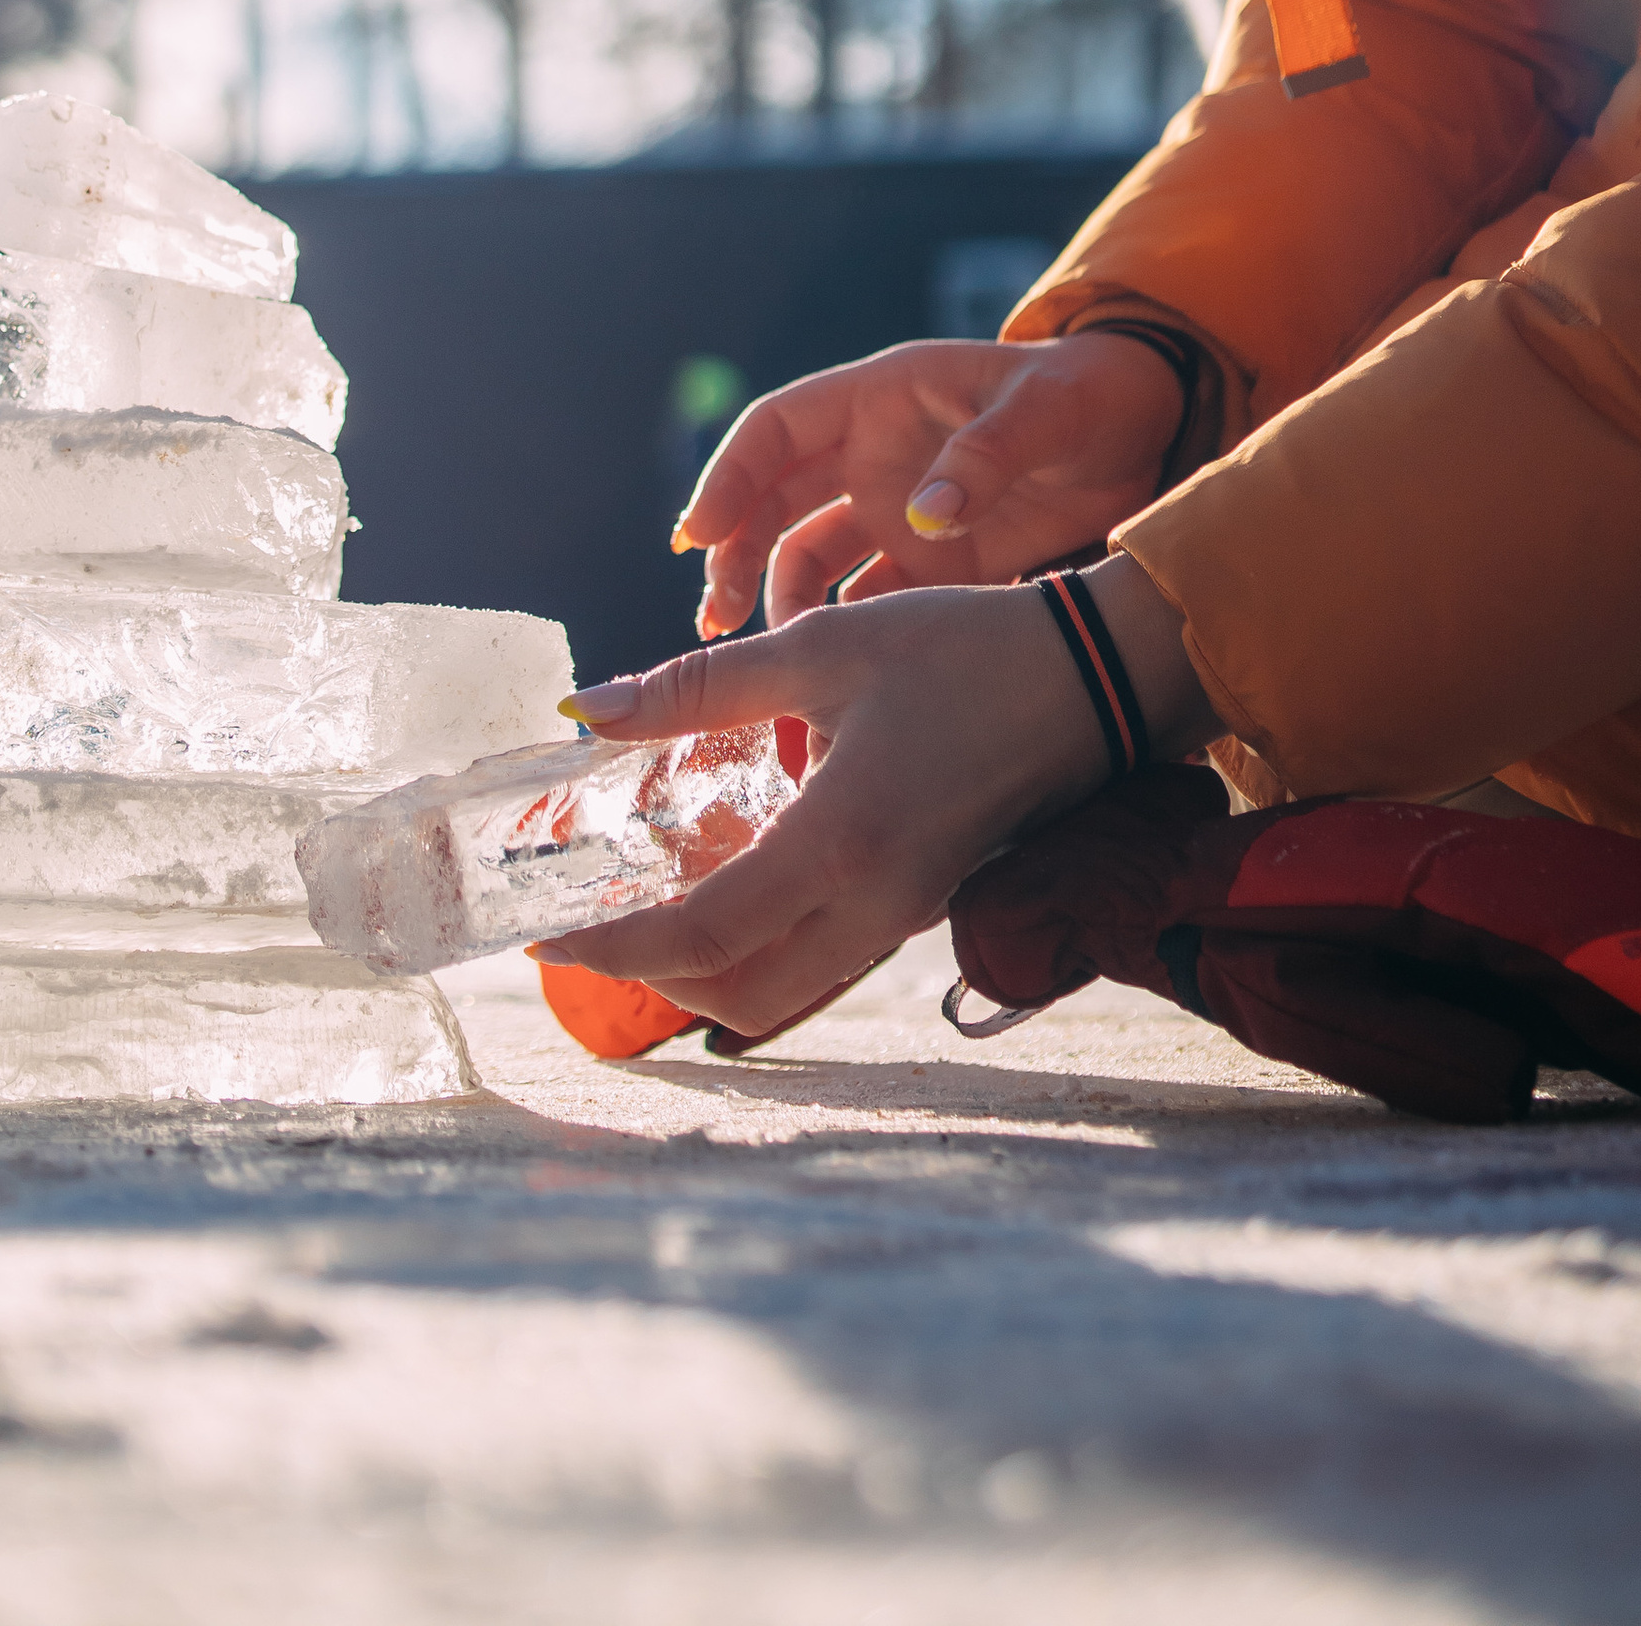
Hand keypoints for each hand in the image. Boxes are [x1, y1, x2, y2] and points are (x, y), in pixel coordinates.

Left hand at [533, 560, 1216, 1038]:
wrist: (1092, 680)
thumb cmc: (960, 651)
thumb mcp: (822, 646)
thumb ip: (699, 686)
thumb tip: (587, 708)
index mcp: (841, 842)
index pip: (704, 936)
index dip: (615, 945)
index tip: (548, 929)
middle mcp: (872, 903)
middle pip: (735, 994)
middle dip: (647, 977)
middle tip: (582, 926)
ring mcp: (902, 914)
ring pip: (778, 987)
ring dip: (700, 968)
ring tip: (635, 908)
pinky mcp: (918, 902)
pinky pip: (818, 955)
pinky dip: (753, 944)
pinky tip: (717, 879)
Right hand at [674, 329, 1186, 633]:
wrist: (1152, 431)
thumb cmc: (1093, 393)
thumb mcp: (1046, 411)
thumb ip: (985, 457)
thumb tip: (922, 517)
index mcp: (884, 397)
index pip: (778, 428)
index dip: (729, 475)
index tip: (697, 533)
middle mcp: (875, 455)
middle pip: (774, 501)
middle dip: (733, 553)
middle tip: (714, 620)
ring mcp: (900, 511)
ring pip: (809, 555)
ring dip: (775, 597)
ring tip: (758, 654)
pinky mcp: (935, 562)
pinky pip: (868, 600)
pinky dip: (841, 633)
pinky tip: (828, 674)